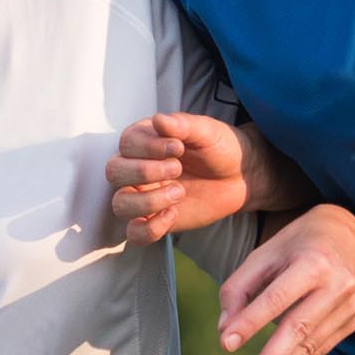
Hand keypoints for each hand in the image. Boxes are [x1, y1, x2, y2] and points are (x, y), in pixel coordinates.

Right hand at [109, 112, 272, 244]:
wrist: (241, 176)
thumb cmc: (219, 148)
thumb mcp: (206, 131)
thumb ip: (182, 125)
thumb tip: (158, 120)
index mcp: (145, 140)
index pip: (126, 143)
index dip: (148, 147)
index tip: (178, 148)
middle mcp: (137, 168)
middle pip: (113, 172)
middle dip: (143, 172)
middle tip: (178, 168)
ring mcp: (144, 195)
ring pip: (120, 205)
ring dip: (147, 201)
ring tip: (179, 192)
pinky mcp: (154, 219)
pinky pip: (135, 234)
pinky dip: (149, 228)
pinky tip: (173, 214)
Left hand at [217, 203, 354, 354]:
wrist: (350, 235)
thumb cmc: (298, 244)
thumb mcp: (265, 254)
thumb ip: (239, 288)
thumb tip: (224, 331)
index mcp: (314, 261)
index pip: (278, 298)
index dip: (251, 322)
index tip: (227, 345)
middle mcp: (337, 285)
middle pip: (299, 328)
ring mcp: (350, 306)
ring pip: (312, 346)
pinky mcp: (352, 321)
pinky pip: (321, 348)